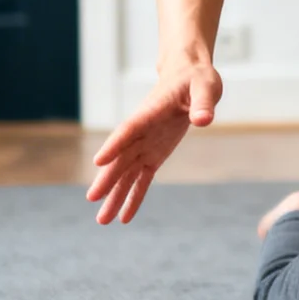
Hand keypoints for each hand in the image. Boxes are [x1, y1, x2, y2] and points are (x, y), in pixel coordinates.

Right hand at [85, 60, 221, 223]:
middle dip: (107, 177)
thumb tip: (204, 120)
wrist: (189, 78)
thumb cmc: (196, 79)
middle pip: (121, 157)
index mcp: (149, 112)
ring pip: (126, 173)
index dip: (114, 144)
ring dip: (114, 196)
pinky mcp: (154, 154)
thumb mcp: (206, 86)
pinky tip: (124, 218)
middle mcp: (141, 131)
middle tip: (92, 198)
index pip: (128, 129)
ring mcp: (145, 145)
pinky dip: (133, 198)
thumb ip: (203, 103)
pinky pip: (141, 179)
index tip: (98, 160)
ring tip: (102, 221)